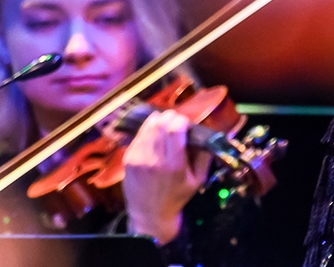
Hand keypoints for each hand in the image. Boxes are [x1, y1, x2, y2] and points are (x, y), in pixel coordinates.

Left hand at [122, 110, 210, 244]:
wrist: (149, 214)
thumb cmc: (177, 196)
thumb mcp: (199, 179)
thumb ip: (205, 155)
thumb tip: (205, 133)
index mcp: (174, 165)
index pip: (174, 128)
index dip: (182, 121)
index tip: (186, 126)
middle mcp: (154, 159)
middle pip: (160, 123)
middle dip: (171, 118)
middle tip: (176, 125)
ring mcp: (138, 158)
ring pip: (148, 126)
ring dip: (159, 122)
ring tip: (165, 130)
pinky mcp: (128, 159)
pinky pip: (139, 134)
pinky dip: (148, 131)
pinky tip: (154, 139)